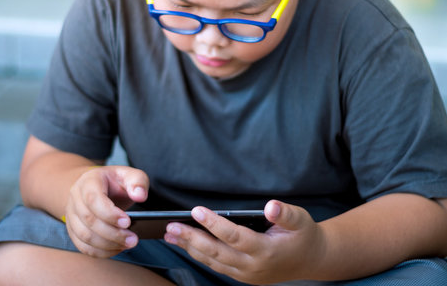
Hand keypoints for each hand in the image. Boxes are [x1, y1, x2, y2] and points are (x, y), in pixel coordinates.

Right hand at [65, 165, 148, 257]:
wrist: (98, 187)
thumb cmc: (115, 182)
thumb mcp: (129, 175)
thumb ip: (137, 181)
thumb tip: (140, 196)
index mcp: (89, 181)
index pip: (93, 199)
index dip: (109, 214)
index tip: (128, 222)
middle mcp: (76, 197)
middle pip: (89, 220)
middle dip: (112, 233)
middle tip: (133, 239)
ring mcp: (72, 214)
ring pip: (84, 236)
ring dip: (107, 244)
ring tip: (128, 244)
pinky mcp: (73, 230)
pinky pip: (83, 246)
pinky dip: (100, 251)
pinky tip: (117, 249)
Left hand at [164, 200, 325, 283]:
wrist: (312, 260)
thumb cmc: (304, 235)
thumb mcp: (301, 219)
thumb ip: (285, 213)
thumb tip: (271, 206)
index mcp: (266, 251)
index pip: (234, 236)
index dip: (214, 223)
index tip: (196, 210)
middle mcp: (253, 267)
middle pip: (216, 252)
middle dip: (192, 238)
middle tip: (171, 226)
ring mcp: (247, 275)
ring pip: (213, 262)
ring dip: (190, 248)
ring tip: (171, 234)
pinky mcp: (243, 276)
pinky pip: (217, 266)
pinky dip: (200, 255)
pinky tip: (187, 244)